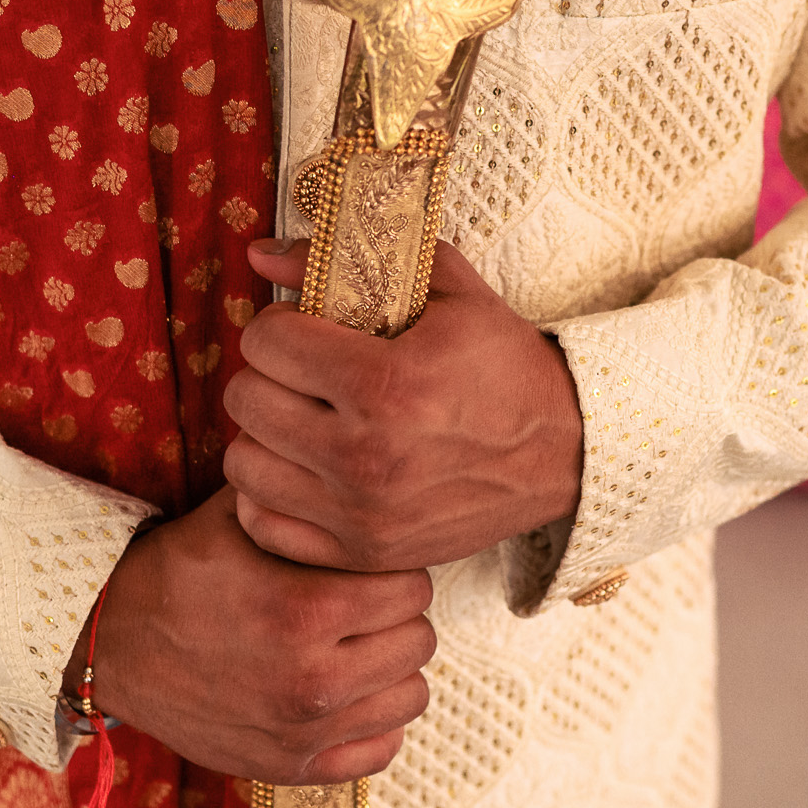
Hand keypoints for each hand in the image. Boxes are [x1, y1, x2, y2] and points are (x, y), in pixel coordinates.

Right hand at [75, 487, 434, 783]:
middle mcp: (311, 681)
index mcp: (304, 611)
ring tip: (357, 645)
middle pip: (418, 640)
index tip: (369, 564)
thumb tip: (356, 465)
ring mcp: (303, 733)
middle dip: (397, 614)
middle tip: (364, 602)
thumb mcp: (237, 516)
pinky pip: (381, 750)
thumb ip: (304, 495)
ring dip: (391, 667)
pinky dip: (373, 721)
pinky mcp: (292, 768)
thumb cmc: (179, 572)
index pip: (412, 587)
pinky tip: (345, 692)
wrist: (112, 646)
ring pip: (411, 696)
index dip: (394, 567)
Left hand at [222, 238, 583, 573]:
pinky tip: (298, 467)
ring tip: (299, 417)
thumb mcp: (446, 290)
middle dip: (267, 374)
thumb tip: (259, 255)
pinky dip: (268, 493)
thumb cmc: (503, 364)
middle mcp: (367, 456)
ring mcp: (361, 514)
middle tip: (299, 372)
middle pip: (247, 400)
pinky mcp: (363, 553)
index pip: (267, 343)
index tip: (304, 329)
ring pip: (244, 463)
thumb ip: (347, 261)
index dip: (278, 325)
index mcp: (388, 384)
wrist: (563, 453)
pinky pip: (262, 523)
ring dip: (262, 433)